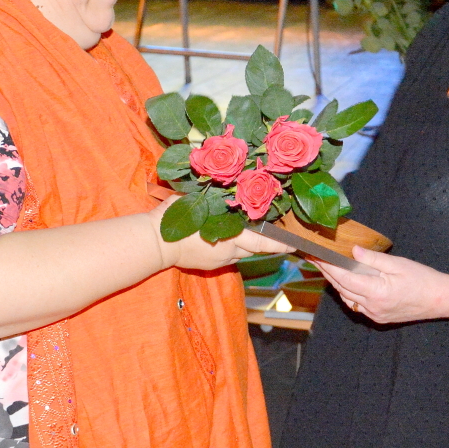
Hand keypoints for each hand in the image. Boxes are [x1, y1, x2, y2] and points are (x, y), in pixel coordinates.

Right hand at [150, 198, 293, 271]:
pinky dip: (232, 248)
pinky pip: (228, 256)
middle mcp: (228, 250)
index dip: (278, 242)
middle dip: (267, 244)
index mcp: (229, 234)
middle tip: (282, 241)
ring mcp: (219, 260)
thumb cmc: (174, 216)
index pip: (261, 241)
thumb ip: (214, 194)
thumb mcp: (196, 198)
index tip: (293, 243)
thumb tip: (228, 182)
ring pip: (241, 253)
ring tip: (251, 233)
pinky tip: (227, 238)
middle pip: (254, 249)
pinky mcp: (210, 266)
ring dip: (247, 245)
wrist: (155, 242)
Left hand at [313, 246, 448, 324]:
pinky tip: (346, 282)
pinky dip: (348, 293)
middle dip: (328, 273)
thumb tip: (353, 251)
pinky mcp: (379, 317)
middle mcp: (372, 307)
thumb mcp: (398, 264)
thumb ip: (373, 259)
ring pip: (347, 298)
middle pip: (342, 288)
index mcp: (376, 292)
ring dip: (337, 284)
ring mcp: (375, 314)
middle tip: (316, 259)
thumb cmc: (422, 278)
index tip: (317, 256)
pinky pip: (357, 305)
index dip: (328, 267)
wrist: (439, 299)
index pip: (344, 278)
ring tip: (327, 268)